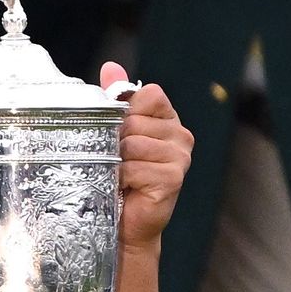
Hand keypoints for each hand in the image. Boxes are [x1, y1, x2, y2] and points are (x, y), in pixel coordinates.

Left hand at [103, 63, 193, 255]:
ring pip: (133, 143)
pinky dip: (123, 178)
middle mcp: (180, 136)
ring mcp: (180, 157)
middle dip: (116, 141)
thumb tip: (110, 66)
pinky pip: (136, 167)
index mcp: (168, 120)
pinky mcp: (173, 178)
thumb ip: (117, 100)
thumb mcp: (116, 134)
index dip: (128, 110)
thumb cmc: (120, 180)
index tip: (120, 132)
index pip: (150, 94)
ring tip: (120, 176)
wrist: (127, 225)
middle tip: (116, 160)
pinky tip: (126, 188)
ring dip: (117, 161)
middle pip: (135, 120)